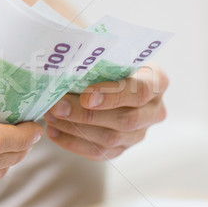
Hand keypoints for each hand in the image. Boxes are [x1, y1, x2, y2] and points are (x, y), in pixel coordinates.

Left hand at [43, 65, 167, 160]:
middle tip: (57, 106)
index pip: (139, 91)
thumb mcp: (109, 54)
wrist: (107, 79)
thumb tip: (66, 63)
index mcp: (157, 81)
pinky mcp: (123, 148)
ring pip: (111, 138)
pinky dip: (73, 143)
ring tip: (51, 116)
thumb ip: (96, 59)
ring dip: (76, 128)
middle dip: (87, 115)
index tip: (85, 96)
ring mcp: (140, 133)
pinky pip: (99, 152)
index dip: (113, 95)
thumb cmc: (107, 61)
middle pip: (125, 120)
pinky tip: (53, 131)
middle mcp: (154, 110)